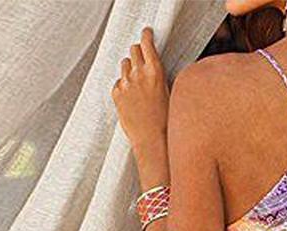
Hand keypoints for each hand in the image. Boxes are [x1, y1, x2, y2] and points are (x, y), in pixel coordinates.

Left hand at [111, 27, 169, 151]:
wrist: (153, 140)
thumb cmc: (165, 121)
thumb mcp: (169, 94)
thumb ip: (157, 76)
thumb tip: (152, 67)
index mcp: (155, 72)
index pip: (146, 43)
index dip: (146, 35)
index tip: (146, 33)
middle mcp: (138, 74)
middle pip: (133, 50)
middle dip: (138, 52)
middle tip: (142, 60)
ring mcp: (125, 83)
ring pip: (125, 64)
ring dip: (130, 68)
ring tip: (138, 83)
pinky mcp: (116, 94)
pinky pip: (118, 82)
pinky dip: (124, 86)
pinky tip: (132, 98)